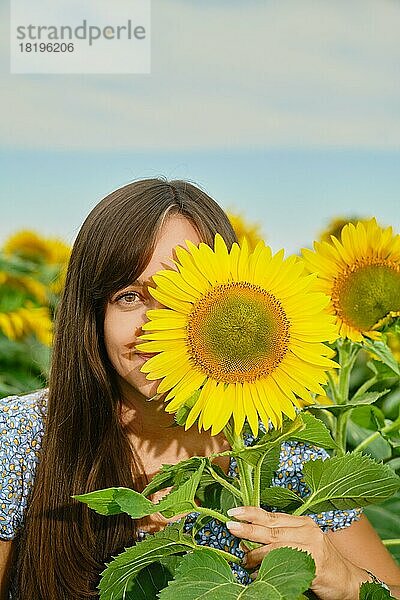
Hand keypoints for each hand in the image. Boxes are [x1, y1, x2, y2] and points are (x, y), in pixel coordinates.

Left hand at [226, 506, 368, 599]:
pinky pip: (285, 564)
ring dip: (255, 554)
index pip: (272, 515)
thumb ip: (282, 537)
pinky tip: (258, 573)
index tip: (234, 512)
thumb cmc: (322, 562)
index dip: (252, 513)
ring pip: (276, 546)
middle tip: (230, 526)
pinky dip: (268, 569)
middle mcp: (307, 530)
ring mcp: (311, 546)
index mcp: (303, 522)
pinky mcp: (314, 564)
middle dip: (248, 528)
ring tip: (243, 560)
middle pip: (271, 528)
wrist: (348, 581)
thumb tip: (249, 539)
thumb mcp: (304, 542)